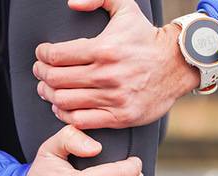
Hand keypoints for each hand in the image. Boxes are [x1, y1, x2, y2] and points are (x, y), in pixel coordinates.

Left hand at [34, 0, 199, 129]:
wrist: (177, 65)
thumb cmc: (147, 38)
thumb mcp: (126, 8)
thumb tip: (72, 3)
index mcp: (104, 49)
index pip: (57, 55)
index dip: (42, 54)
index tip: (41, 54)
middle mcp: (106, 75)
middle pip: (56, 79)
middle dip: (41, 74)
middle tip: (40, 72)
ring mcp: (113, 98)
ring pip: (64, 101)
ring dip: (49, 95)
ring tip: (47, 90)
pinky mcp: (119, 117)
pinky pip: (80, 121)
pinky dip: (64, 115)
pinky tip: (62, 107)